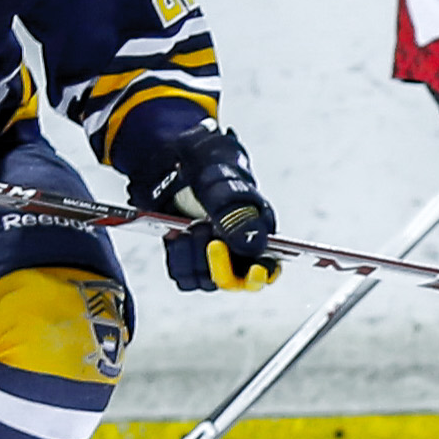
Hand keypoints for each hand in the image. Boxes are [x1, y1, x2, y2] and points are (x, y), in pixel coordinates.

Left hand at [139, 127, 280, 291]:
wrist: (169, 157)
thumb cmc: (204, 162)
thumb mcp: (219, 183)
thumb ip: (237, 215)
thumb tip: (256, 246)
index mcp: (260, 228)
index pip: (270, 266)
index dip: (262, 274)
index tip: (252, 270)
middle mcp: (239, 247)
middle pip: (237, 281)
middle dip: (218, 263)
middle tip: (201, 231)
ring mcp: (213, 254)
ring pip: (207, 281)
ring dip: (192, 256)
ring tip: (187, 226)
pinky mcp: (189, 258)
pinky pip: (184, 277)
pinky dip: (177, 259)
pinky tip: (175, 236)